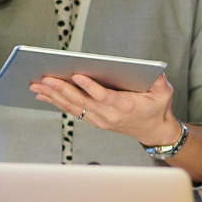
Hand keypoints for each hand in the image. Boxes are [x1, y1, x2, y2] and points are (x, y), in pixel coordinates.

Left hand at [32, 73, 178, 146]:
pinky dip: (57, 103)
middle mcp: (109, 115)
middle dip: (61, 89)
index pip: (103, 97)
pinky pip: (73, 111)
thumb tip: (155, 70)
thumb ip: (160, 81)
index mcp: (125, 106)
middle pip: (82, 102)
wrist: (154, 131)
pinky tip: (44, 95)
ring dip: (53, 96)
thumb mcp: (164, 93)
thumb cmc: (157, 109)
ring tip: (37, 86)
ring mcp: (100, 120)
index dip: (89, 87)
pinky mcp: (95, 121)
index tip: (76, 75)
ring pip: (73, 108)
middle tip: (45, 78)